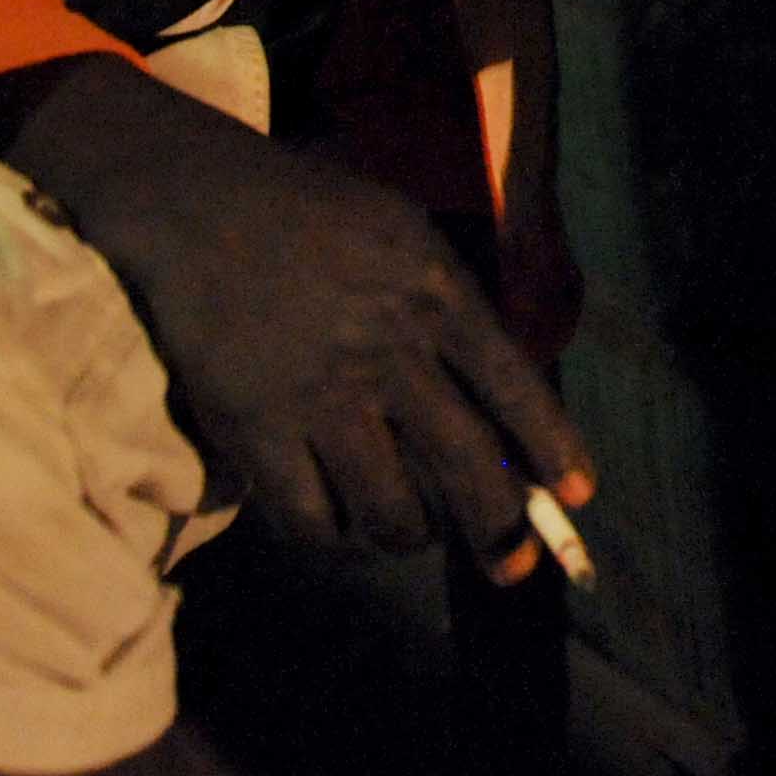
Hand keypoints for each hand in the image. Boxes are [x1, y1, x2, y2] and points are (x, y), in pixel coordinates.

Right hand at [0, 59, 588, 579]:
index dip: (552, 449)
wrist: (197, 205)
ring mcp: (319, 395)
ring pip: (391, 510)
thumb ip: (453, 299)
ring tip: (413, 533)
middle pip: (465, 466)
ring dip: (412, 537)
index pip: (515, 387)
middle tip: (513, 570)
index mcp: (434, 292)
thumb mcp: (403, 228)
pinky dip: (334, 537)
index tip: (579, 498)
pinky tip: (341, 527)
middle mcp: (387, 350)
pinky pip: (310, 518)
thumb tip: (500, 391)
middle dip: (501, 531)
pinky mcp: (255, 428)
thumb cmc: (309, 211)